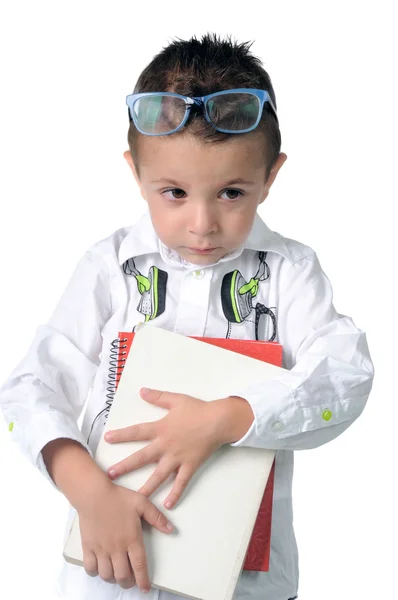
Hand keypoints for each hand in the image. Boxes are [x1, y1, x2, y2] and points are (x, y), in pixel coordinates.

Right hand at [77, 478, 172, 591]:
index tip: (145, 588)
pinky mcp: (88, 547)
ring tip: (117, 573)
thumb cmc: (118, 497)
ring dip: (113, 578)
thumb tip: (171, 529)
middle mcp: (116, 548)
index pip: (139, 566)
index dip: (143, 580)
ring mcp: (101, 549)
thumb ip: (156, 517)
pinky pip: (90, 568)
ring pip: (107, 575)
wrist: (94, 494)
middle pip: (123, 576)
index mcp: (132, 539)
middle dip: (129, 583)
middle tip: (131, 580)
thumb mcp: (142, 503)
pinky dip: (95, 573)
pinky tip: (101, 568)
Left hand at [105, 388, 253, 508]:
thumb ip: (158, 397)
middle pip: (142, 458)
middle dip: (125, 466)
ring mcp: (178, 457)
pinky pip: (181, 482)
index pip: (137, 432)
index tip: (107, 438)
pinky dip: (175, 494)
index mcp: (161, 428)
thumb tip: (142, 391)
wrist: (218, 420)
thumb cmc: (198, 409)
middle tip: (110, 475)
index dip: (121, 435)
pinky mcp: (190, 465)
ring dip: (146, 487)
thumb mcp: (176, 400)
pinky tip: (167, 505)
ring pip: (159, 475)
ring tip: (135, 497)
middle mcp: (166, 445)